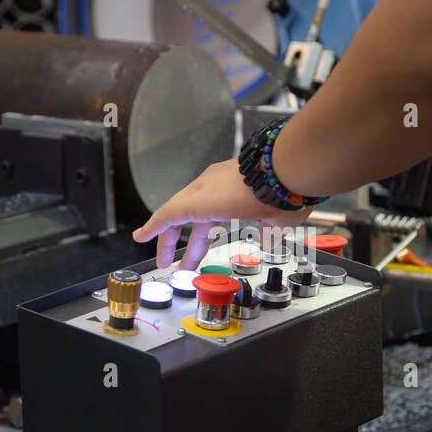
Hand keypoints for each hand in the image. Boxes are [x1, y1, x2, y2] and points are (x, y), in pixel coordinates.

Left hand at [132, 159, 310, 268]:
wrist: (287, 170)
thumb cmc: (288, 189)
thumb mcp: (280, 215)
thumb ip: (271, 228)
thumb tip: (267, 238)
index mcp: (234, 187)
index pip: (211, 212)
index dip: (203, 231)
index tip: (200, 245)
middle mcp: (215, 185)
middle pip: (190, 216)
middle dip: (184, 241)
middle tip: (178, 261)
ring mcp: (203, 190)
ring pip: (176, 215)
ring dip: (167, 239)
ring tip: (162, 261)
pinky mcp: (194, 200)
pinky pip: (166, 215)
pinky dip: (154, 226)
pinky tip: (142, 236)